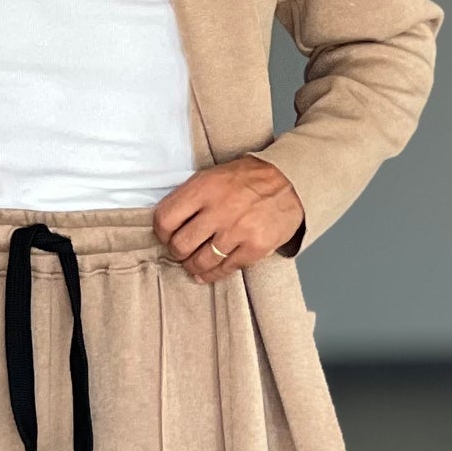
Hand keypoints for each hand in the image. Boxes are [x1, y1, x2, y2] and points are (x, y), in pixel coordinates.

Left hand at [154, 155, 304, 283]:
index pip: (165, 219)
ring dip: (194, 267)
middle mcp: (219, 209)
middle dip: (178, 253)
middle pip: (181, 245)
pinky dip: (214, 274)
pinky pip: (226, 269)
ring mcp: (238, 230)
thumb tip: (168, 225)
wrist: (289, 181)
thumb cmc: (247, 180)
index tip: (166, 236)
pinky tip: (210, 273)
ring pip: (201, 261)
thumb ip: (191, 197)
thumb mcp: (214, 176)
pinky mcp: (255, 246)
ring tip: (194, 265)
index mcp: (204, 187)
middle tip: (182, 252)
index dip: (161, 233)